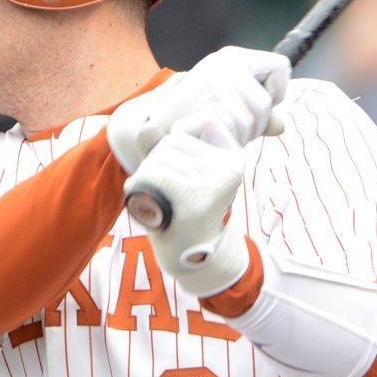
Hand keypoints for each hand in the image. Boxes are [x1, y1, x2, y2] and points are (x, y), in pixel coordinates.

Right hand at [108, 46, 289, 173]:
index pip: (280, 67)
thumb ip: (257, 114)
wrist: (156, 126)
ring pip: (256, 115)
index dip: (275, 91)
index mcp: (233, 57)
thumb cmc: (197, 115)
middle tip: (232, 129)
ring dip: (244, 134)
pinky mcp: (205, 101)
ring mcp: (213, 81)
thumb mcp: (230, 106)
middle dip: (256, 123)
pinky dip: (232, 139)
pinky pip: (240, 127)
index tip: (253, 105)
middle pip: (266, 101)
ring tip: (220, 133)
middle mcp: (225, 63)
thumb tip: (281, 126)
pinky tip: (214, 138)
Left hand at [125, 131, 248, 296]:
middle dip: (158, 163)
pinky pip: (155, 174)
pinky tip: (154, 208)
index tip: (183, 170)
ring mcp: (217, 181)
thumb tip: (147, 122)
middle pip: (174, 139)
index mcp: (234, 154)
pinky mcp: (198, 197)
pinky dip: (142, 187)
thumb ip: (160, 141)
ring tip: (163, 202)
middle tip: (171, 194)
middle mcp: (232, 165)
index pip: (202, 120)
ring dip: (148, 177)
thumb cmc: (180, 206)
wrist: (188, 255)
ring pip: (162, 155)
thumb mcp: (177, 167)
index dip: (178, 140)